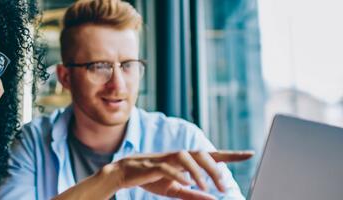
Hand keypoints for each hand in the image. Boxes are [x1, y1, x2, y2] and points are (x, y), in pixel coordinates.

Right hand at [110, 150, 252, 199]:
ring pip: (186, 157)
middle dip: (215, 168)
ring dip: (199, 171)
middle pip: (201, 153)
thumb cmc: (151, 179)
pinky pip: (168, 166)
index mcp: (186, 161)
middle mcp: (178, 156)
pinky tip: (187, 183)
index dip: (231, 154)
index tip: (249, 153)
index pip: (211, 155)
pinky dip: (179, 174)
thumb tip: (212, 199)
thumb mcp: (175, 190)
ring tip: (206, 187)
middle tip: (223, 186)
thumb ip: (193, 194)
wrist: (125, 173)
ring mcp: (165, 158)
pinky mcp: (153, 165)